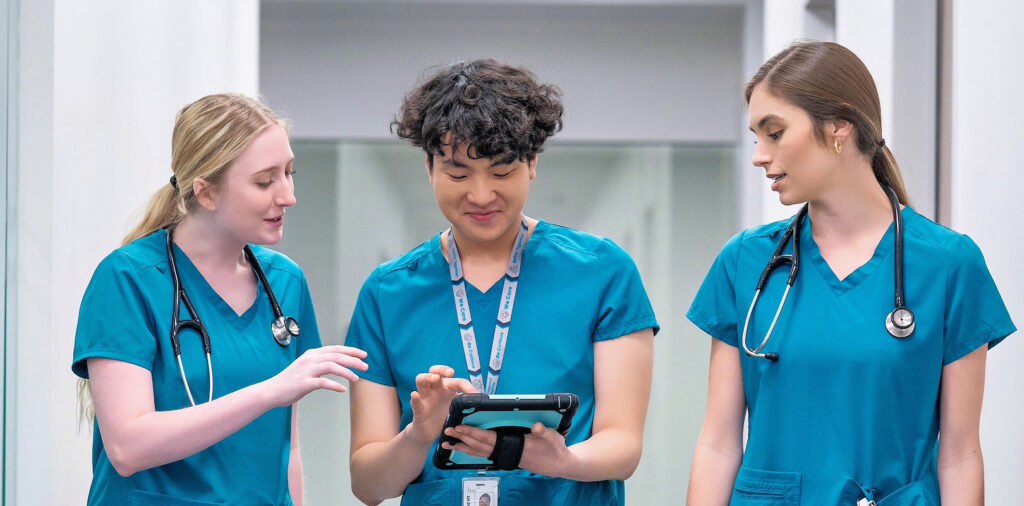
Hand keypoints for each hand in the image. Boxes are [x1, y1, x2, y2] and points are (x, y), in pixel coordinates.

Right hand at [264, 345, 368, 407]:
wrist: (272, 391)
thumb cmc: (290, 381)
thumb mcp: (306, 366)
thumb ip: (320, 363)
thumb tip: (338, 364)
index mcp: (312, 354)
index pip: (336, 349)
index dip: (351, 351)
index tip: (363, 355)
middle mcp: (310, 359)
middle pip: (337, 356)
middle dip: (354, 360)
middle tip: (366, 367)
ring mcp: (306, 370)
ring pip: (332, 366)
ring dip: (347, 372)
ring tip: (357, 379)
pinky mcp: (304, 383)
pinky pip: (323, 383)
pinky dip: (335, 385)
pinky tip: (342, 390)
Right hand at [407, 365, 475, 443]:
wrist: (429, 434)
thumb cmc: (443, 419)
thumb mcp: (457, 412)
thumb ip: (467, 407)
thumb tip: (482, 405)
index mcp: (447, 389)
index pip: (455, 381)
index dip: (465, 385)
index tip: (473, 394)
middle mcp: (435, 389)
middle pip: (435, 372)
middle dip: (442, 369)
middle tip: (450, 372)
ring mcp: (425, 398)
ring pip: (421, 381)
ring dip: (427, 377)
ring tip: (434, 378)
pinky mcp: (418, 410)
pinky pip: (415, 402)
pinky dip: (415, 398)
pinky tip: (415, 395)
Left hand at [442, 422, 577, 477]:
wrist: (560, 465)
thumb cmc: (555, 449)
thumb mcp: (552, 437)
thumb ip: (543, 432)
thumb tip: (536, 427)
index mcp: (515, 445)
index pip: (489, 438)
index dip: (473, 433)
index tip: (460, 428)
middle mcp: (507, 452)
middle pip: (479, 446)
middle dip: (462, 439)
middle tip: (446, 433)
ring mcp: (506, 456)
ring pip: (479, 452)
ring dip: (463, 448)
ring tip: (448, 444)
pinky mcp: (506, 456)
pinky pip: (485, 454)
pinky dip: (472, 450)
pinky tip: (465, 449)